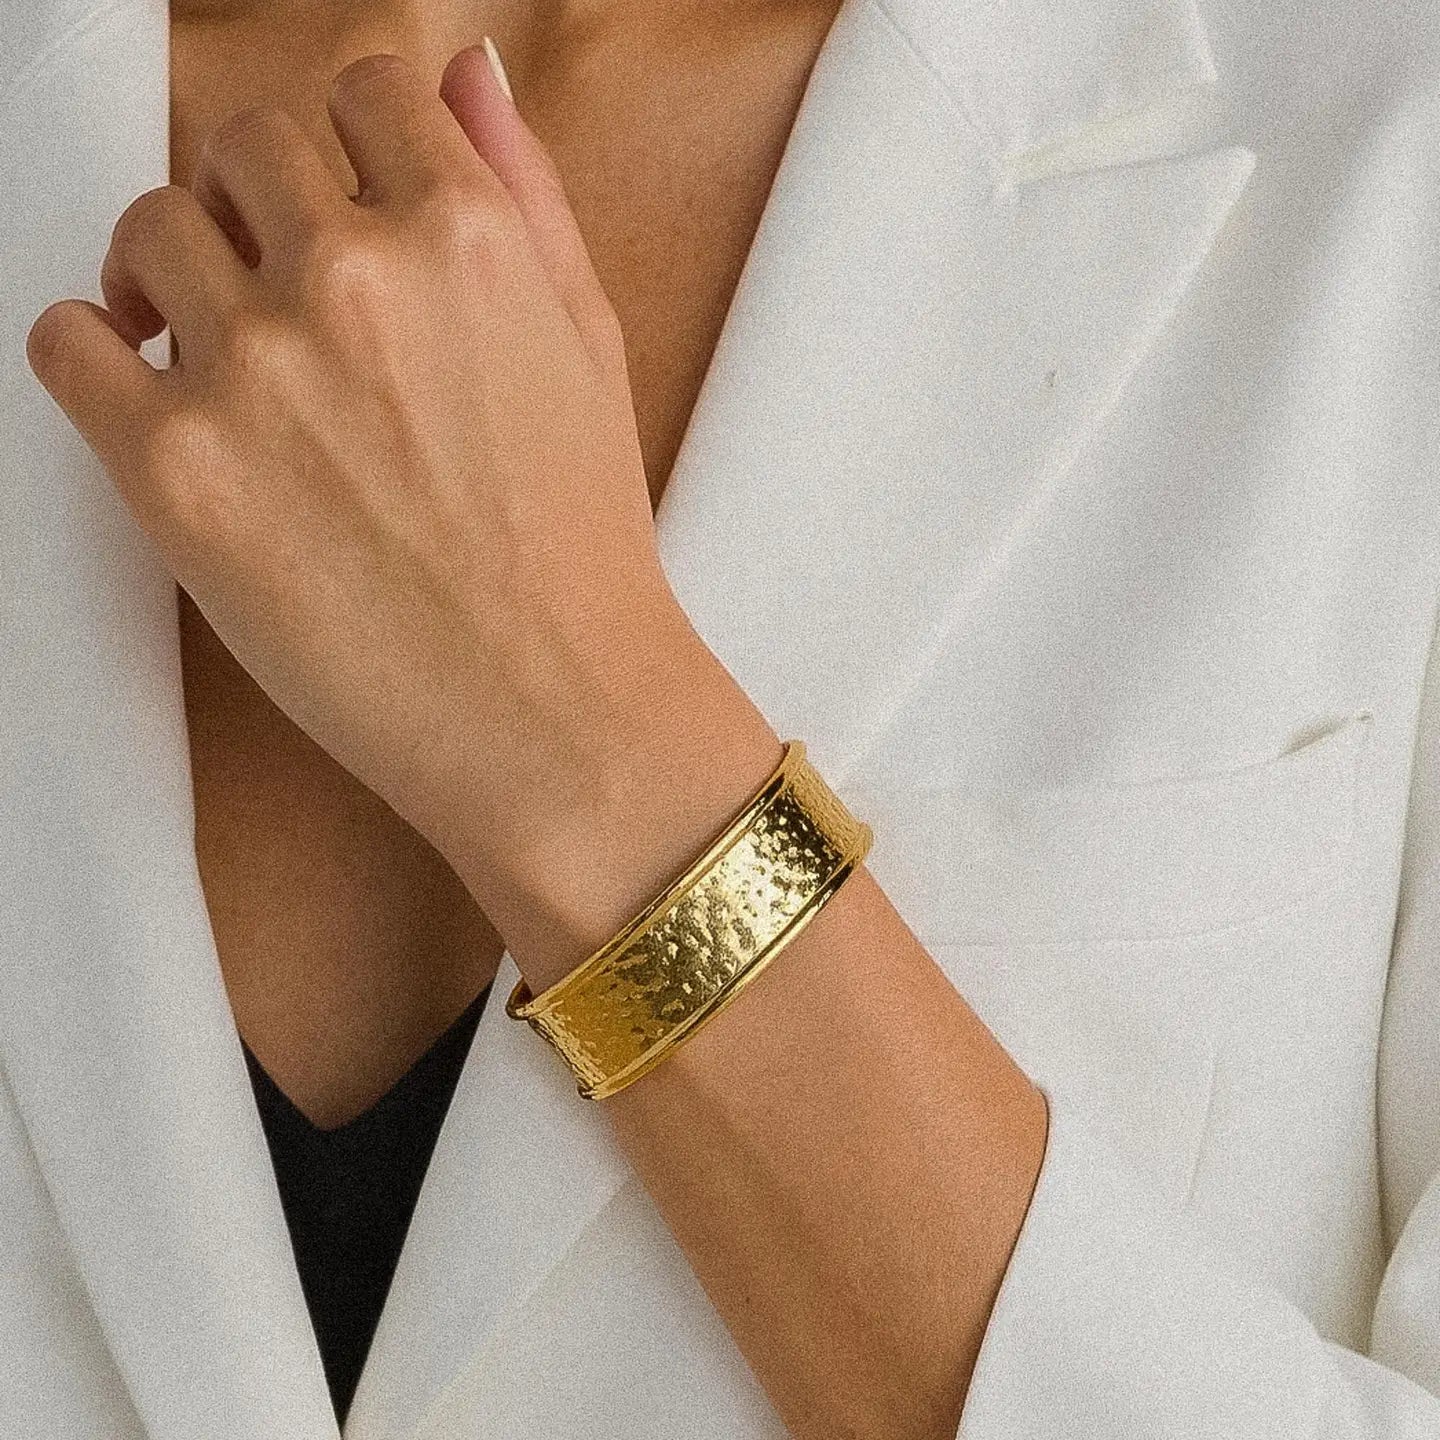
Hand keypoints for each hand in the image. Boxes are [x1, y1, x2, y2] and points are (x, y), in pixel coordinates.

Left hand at [24, 45, 776, 979]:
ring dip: (176, 272)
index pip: (361, 89)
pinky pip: (66, 340)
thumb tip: (469, 73)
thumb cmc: (580, 549)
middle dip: (262, 204)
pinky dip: (94, 352)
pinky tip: (152, 396)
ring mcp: (255, 368)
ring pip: (151, 229)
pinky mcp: (176, 468)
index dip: (348, 137)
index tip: (338, 184)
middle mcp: (353, 278)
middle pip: (243, 147)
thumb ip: (526, 193)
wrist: (551, 711)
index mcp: (465, 236)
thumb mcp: (588, 348)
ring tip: (211, 344)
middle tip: (280, 280)